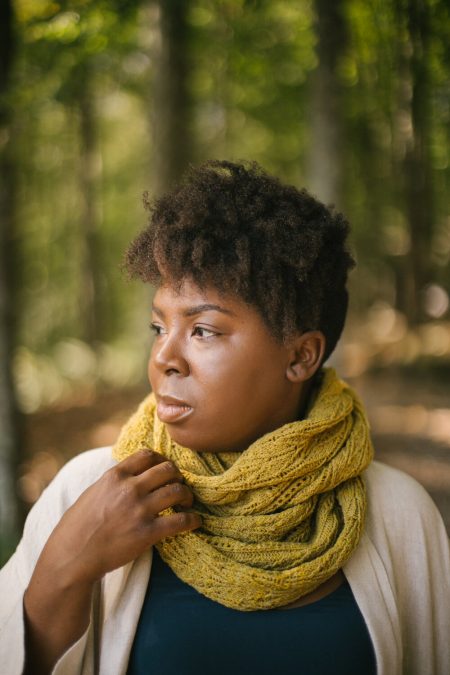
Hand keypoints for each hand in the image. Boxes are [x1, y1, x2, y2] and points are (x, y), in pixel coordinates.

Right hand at [36, 449, 201, 585]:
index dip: (161, 459)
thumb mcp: (94, 491)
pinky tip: (195, 521)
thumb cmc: (79, 525)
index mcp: (115, 476)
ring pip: (177, 491)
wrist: (73, 555)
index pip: (147, 455)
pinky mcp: (147, 532)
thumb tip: (132, 472)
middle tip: (179, 485)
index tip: (166, 468)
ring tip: (187, 502)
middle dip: (177, 476)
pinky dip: (192, 519)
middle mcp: (129, 489)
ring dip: (187, 495)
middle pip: (167, 469)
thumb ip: (115, 480)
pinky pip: (180, 521)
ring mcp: (139, 510)